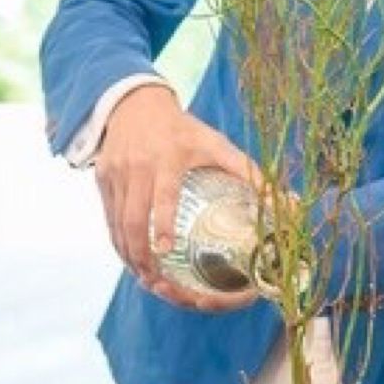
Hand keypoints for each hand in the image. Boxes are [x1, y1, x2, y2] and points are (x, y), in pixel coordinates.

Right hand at [95, 86, 261, 311]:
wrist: (135, 104)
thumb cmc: (182, 128)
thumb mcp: (215, 142)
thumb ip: (245, 170)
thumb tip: (281, 199)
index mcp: (167, 158)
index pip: (162, 195)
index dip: (163, 224)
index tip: (166, 250)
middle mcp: (137, 168)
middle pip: (133, 218)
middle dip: (141, 253)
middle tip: (153, 279)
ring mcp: (116, 175)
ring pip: (116, 223)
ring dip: (127, 253)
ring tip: (143, 276)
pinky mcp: (102, 180)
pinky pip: (108, 218)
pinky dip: (117, 240)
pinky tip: (129, 257)